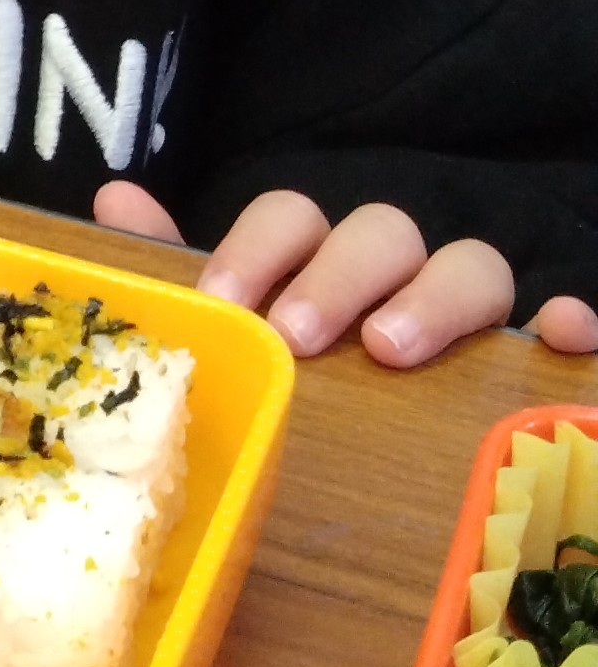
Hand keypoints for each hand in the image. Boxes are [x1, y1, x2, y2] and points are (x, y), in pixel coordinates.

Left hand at [93, 182, 597, 367]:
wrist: (408, 470)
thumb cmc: (312, 383)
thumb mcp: (247, 329)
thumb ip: (183, 270)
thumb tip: (113, 196)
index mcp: (317, 263)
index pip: (291, 217)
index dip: (256, 248)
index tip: (225, 303)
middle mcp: (397, 274)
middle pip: (381, 231)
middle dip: (337, 274)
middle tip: (300, 336)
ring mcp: (468, 314)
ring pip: (471, 264)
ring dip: (432, 295)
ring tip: (390, 350)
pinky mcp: (535, 364)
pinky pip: (573, 321)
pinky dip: (574, 322)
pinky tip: (560, 338)